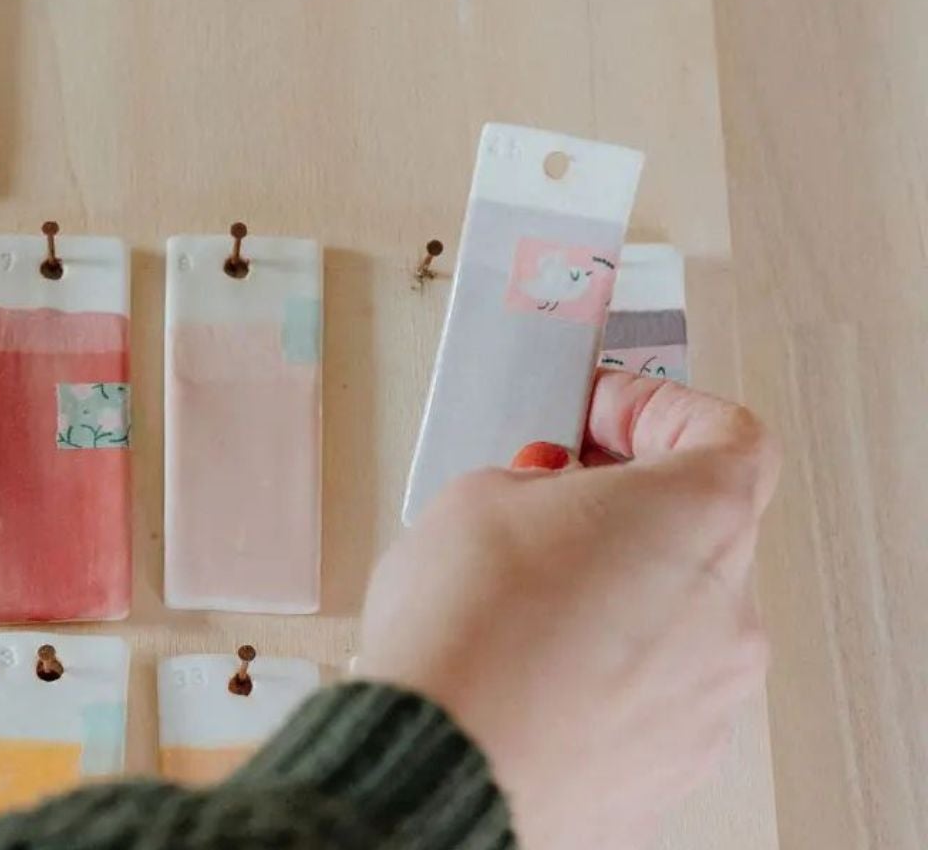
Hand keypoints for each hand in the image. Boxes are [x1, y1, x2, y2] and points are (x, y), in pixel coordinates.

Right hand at [359, 371, 779, 848]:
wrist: (444, 763)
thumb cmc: (465, 635)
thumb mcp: (473, 498)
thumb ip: (530, 484)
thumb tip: (538, 503)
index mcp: (699, 514)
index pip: (727, 433)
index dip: (657, 411)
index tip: (599, 414)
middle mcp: (730, 607)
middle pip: (696, 533)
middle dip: (619, 513)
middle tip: (542, 506)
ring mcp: (710, 695)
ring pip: (671, 623)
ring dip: (608, 602)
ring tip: (515, 603)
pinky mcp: (676, 762)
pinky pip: (645, 697)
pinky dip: (596, 678)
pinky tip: (522, 673)